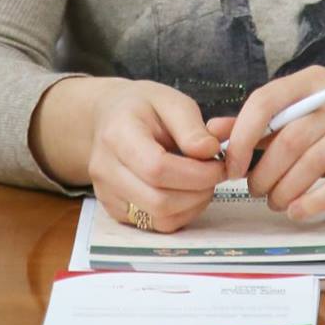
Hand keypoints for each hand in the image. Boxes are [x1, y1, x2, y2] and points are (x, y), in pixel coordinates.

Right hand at [85, 80, 224, 234]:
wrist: (110, 119)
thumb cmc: (142, 107)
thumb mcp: (170, 100)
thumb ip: (191, 127)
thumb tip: (210, 152)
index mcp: (117, 135)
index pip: (157, 168)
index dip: (196, 173)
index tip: (219, 164)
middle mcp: (105, 169)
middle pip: (158, 201)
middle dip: (199, 192)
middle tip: (216, 174)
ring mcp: (107, 194)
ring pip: (159, 219)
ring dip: (192, 206)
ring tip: (203, 182)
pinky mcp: (115, 211)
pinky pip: (155, 224)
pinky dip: (181, 213)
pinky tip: (188, 192)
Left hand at [223, 67, 324, 220]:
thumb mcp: (300, 112)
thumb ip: (258, 122)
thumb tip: (212, 131)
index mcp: (312, 80)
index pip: (267, 100)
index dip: (243, 135)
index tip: (232, 166)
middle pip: (289, 138)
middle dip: (264, 171)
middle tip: (254, 191)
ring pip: (312, 161)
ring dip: (285, 188)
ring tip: (273, 201)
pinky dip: (313, 201)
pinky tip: (297, 211)